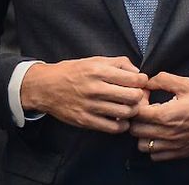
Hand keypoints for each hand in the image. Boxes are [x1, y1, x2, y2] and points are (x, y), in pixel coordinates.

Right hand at [20, 56, 147, 133]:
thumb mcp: (94, 60)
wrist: (45, 87)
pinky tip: (120, 118)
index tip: (141, 83)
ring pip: (126, 113)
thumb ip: (117, 63)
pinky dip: (122, 125)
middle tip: (138, 96)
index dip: (143, 81)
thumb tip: (137, 73)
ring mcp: (90, 106)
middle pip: (133, 97)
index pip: (133, 79)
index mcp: (99, 71)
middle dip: (140, 97)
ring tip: (129, 107)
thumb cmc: (72, 72)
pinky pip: (113, 128)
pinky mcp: (86, 121)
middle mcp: (95, 88)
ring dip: (132, 111)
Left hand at [129, 72, 188, 160]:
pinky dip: (153, 146)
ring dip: (142, 134)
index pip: (136, 113)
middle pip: (135, 130)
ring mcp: (173, 145)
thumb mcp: (186, 83)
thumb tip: (147, 81)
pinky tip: (160, 134)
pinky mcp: (180, 152)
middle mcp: (167, 133)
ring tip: (152, 122)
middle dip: (136, 118)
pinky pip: (156, 156)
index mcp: (166, 115)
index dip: (137, 102)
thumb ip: (163, 80)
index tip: (145, 96)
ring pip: (142, 146)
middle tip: (146, 108)